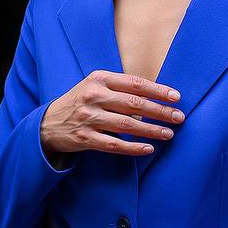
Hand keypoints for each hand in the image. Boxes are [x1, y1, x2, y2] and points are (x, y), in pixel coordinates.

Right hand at [40, 70, 184, 162]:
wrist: (48, 123)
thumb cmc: (80, 102)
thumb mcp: (95, 86)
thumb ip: (120, 88)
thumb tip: (153, 96)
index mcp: (99, 79)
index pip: (135, 83)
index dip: (158, 90)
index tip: (176, 97)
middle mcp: (94, 96)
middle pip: (134, 104)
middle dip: (160, 111)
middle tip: (179, 117)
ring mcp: (89, 118)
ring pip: (127, 125)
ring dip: (152, 130)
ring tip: (169, 133)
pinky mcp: (85, 138)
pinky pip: (115, 144)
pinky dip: (133, 147)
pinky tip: (148, 148)